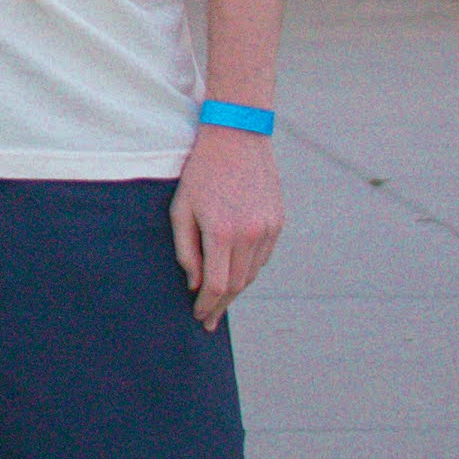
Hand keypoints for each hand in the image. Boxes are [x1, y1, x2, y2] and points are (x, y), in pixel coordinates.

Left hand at [170, 123, 281, 321]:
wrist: (237, 139)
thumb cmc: (200, 173)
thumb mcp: (180, 208)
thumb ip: (186, 249)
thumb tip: (195, 283)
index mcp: (222, 232)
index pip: (218, 285)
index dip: (208, 305)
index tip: (199, 317)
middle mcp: (251, 235)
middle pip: (238, 285)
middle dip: (222, 304)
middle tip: (208, 319)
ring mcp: (269, 230)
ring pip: (253, 273)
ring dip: (236, 289)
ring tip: (219, 301)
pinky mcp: (278, 223)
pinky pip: (263, 257)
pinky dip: (249, 270)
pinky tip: (235, 275)